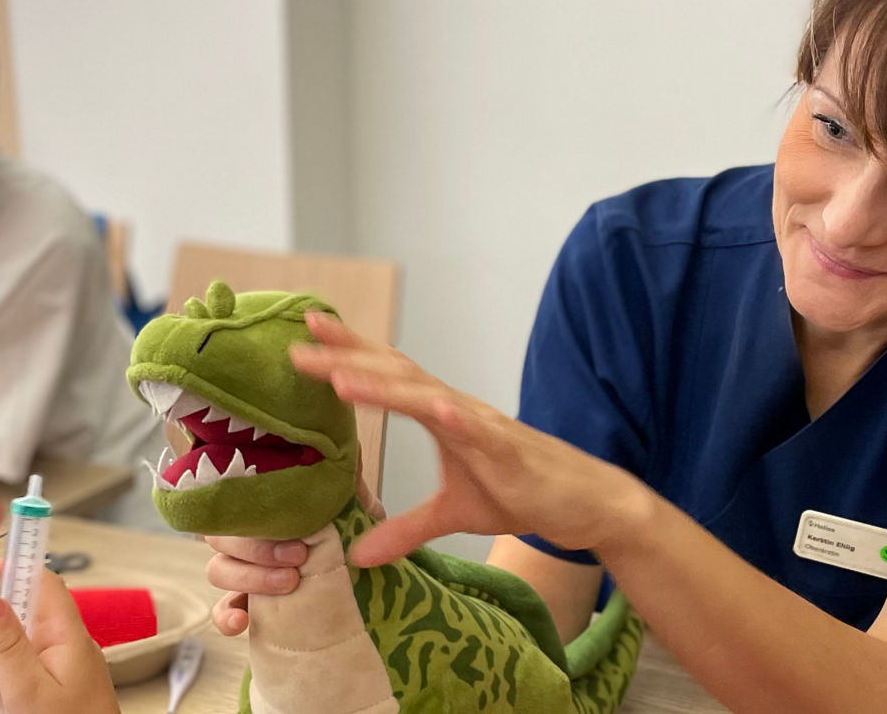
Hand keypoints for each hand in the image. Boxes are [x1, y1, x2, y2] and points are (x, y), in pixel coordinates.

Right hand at [0, 558, 119, 713]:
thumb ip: (8, 645)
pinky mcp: (52, 694)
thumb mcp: (28, 690)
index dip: (19, 568)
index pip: (45, 585)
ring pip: (12, 655)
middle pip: (19, 623)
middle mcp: (65, 650)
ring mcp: (59, 673)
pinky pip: (18, 680)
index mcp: (68, 638)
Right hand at [204, 464, 386, 635]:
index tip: (284, 519)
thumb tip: (348, 458)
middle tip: (298, 555)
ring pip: (219, 570)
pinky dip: (227, 617)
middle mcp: (245, 538)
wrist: (360, 580)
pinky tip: (242, 622)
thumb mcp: (351, 510)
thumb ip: (346, 486)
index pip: (236, 500)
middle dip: (257, 546)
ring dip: (250, 577)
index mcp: (263, 511)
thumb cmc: (345, 538)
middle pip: (222, 535)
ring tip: (290, 583)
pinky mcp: (244, 606)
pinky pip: (221, 612)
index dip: (250, 508)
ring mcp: (241, 572)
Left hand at [289, 311, 652, 565]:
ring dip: (385, 385)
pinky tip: (435, 408)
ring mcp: (482, 425)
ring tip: (341, 378)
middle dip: (349, 356)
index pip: (387, 374)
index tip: (310, 330)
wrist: (584, 502)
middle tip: (303, 339)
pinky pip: (479, 430)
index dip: (350, 350)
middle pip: (396, 373)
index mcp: (440, 413)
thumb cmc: (521, 494)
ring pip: (427, 396)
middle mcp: (455, 408)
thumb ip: (404, 530)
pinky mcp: (509, 449)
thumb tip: (358, 556)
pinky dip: (455, 417)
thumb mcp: (451, 516)